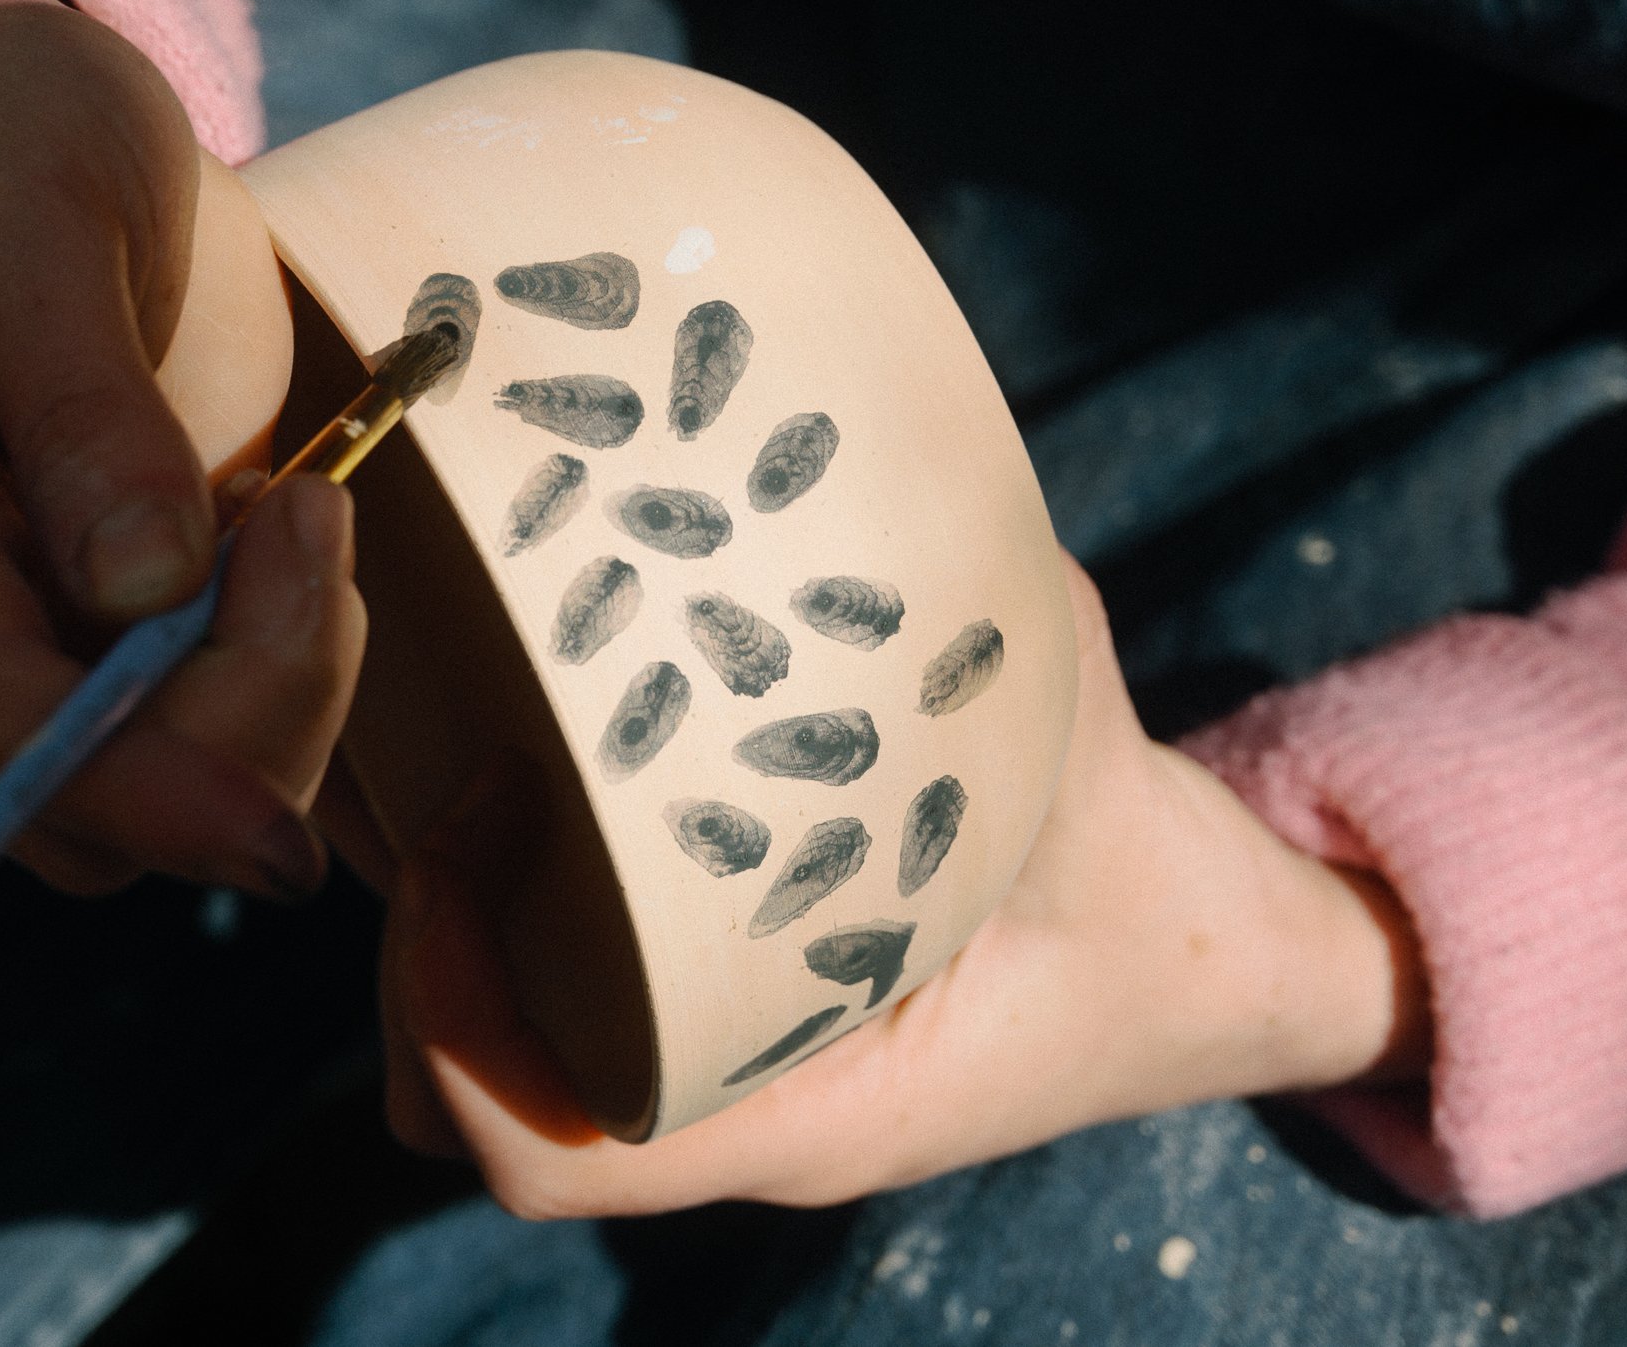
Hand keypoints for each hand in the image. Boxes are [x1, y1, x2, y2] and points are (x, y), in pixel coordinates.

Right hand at [0, 0, 362, 896]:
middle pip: (71, 804)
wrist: (30, 138)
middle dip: (239, 716)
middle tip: (315, 510)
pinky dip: (280, 666)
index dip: (125, 789)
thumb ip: (81, 400)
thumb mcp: (41, 216)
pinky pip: (201, 742)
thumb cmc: (14, 147)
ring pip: (151, 798)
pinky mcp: (79, 654)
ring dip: (276, 686)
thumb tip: (143, 594)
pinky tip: (282, 529)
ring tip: (300, 501)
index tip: (278, 836)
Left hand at [376, 560, 1429, 1217]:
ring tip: (439, 732)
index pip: (551, 1148)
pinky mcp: (718, 1010)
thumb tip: (858, 478)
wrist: (1219, 970)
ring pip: (489, 1046)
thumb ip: (972, 646)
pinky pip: (553, 982)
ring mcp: (717, 1070)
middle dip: (407, 942)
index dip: (451, 1008)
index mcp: (812, 1110)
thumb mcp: (1079, 760)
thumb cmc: (1153, 901)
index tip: (462, 832)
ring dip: (435, 910)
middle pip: (464, 1100)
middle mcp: (736, 1111)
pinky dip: (500, 890)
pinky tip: (520, 742)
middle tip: (428, 759)